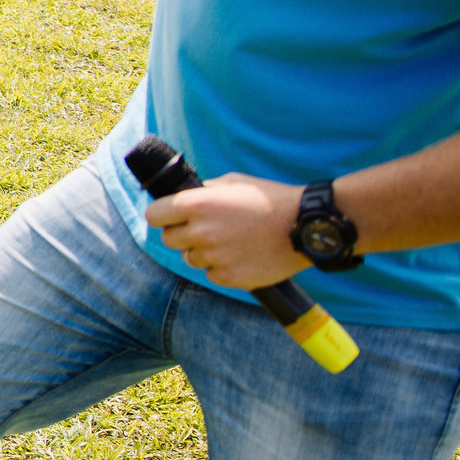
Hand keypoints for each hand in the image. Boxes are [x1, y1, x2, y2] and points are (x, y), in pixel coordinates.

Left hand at [145, 174, 309, 288]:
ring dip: (202, 251)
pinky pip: (211, 274)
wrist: (306, 226)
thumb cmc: (270, 200)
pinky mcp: (229, 277)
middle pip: (169, 239)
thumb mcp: (232, 183)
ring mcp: (214, 256)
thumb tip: (181, 196)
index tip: (168, 216)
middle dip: (181, 234)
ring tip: (229, 241)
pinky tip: (240, 255)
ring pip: (190, 258)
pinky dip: (221, 267)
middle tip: (203, 229)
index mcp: (196, 204)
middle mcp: (201, 231)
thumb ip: (203, 191)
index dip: (161, 215)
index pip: (153, 216)